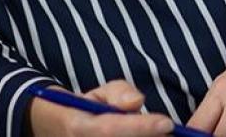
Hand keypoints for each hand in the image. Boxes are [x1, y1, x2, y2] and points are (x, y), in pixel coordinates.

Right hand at [27, 79, 175, 135]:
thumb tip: (136, 102)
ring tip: (153, 131)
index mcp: (78, 127)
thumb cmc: (87, 111)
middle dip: (148, 136)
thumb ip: (119, 93)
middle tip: (164, 128)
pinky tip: (148, 136)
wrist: (59, 132)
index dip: (140, 127)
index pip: (109, 130)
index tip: (167, 122)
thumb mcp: (98, 94)